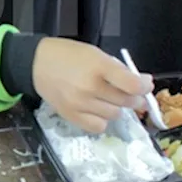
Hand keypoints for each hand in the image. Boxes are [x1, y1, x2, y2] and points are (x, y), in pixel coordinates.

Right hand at [31, 38, 152, 133]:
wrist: (36, 63)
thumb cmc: (68, 55)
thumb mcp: (95, 53)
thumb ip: (118, 69)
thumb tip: (142, 84)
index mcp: (98, 66)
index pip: (132, 85)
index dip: (144, 86)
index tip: (145, 84)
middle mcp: (90, 88)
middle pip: (126, 101)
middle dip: (134, 98)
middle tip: (130, 92)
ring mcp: (80, 104)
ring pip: (114, 115)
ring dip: (117, 107)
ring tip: (108, 98)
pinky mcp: (71, 116)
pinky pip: (98, 127)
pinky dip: (102, 120)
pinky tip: (97, 109)